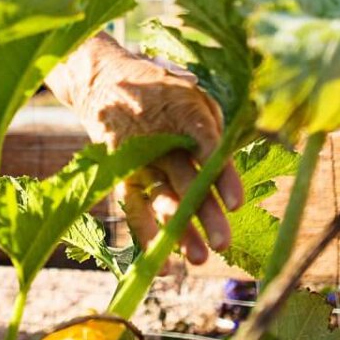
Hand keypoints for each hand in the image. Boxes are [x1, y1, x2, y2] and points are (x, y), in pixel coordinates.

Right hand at [44, 32, 243, 267]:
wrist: (104, 79)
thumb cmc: (162, 89)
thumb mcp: (194, 96)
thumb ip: (214, 129)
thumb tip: (230, 165)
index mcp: (185, 115)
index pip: (207, 149)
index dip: (223, 177)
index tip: (236, 204)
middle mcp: (161, 139)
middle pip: (187, 181)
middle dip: (205, 214)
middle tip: (223, 244)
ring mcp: (138, 157)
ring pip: (161, 198)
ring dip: (180, 231)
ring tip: (199, 258)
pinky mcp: (121, 171)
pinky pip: (134, 205)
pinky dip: (146, 233)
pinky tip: (162, 260)